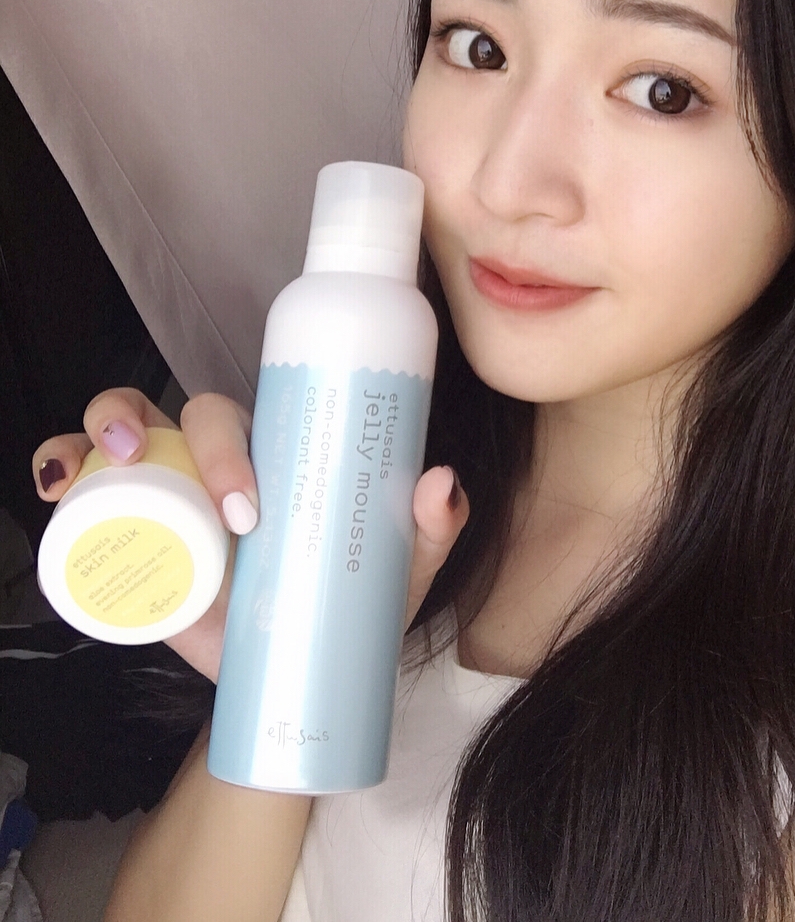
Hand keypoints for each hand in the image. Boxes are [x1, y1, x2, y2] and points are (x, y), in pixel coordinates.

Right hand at [33, 387, 467, 682]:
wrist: (292, 677)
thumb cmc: (343, 602)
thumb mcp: (393, 567)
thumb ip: (425, 527)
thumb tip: (440, 483)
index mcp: (273, 453)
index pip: (245, 412)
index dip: (232, 436)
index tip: (248, 506)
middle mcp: (211, 463)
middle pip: (177, 414)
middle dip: (174, 432)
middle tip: (206, 509)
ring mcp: (164, 495)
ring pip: (118, 430)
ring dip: (97, 429)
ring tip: (103, 460)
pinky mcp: (127, 540)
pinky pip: (82, 491)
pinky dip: (61, 474)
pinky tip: (59, 490)